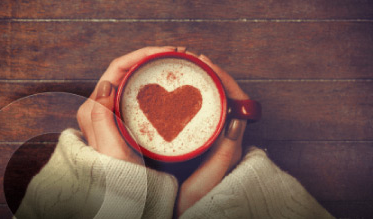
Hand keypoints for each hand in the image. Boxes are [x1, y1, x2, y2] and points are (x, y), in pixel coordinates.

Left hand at [76, 46, 174, 164]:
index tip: (167, 52)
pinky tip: (171, 81)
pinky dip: (155, 81)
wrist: (125, 194)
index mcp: (94, 107)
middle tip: (179, 54)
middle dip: (152, 56)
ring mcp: (114, 110)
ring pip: (133, 78)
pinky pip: (139, 91)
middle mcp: (102, 105)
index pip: (118, 68)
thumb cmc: (118, 174)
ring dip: (154, 66)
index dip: (143, 54)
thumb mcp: (110, 148)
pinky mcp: (126, 117)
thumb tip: (106, 83)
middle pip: (126, 69)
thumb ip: (101, 117)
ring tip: (178, 62)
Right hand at [176, 52, 248, 215]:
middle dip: (209, 75)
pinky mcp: (198, 141)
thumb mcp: (215, 172)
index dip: (221, 77)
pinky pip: (196, 113)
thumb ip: (227, 149)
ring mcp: (210, 137)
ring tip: (184, 71)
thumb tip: (236, 118)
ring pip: (208, 103)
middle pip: (221, 96)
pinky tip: (173, 95)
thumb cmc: (202, 197)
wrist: (184, 213)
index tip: (205, 62)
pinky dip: (187, 100)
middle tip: (192, 61)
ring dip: (199, 84)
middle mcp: (224, 134)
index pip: (234, 98)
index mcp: (232, 138)